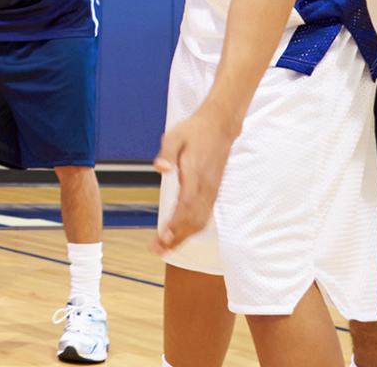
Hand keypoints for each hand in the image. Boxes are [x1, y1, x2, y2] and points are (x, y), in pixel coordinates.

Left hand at [149, 105, 237, 254]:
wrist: (219, 126)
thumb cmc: (194, 130)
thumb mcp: (175, 135)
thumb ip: (167, 152)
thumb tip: (161, 168)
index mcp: (195, 175)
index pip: (185, 206)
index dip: (175, 225)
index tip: (162, 238)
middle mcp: (205, 187)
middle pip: (192, 221)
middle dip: (175, 239)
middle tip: (157, 251)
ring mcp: (210, 191)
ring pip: (199, 221)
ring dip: (183, 237)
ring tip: (166, 248)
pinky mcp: (212, 191)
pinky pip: (203, 215)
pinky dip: (192, 229)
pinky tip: (181, 234)